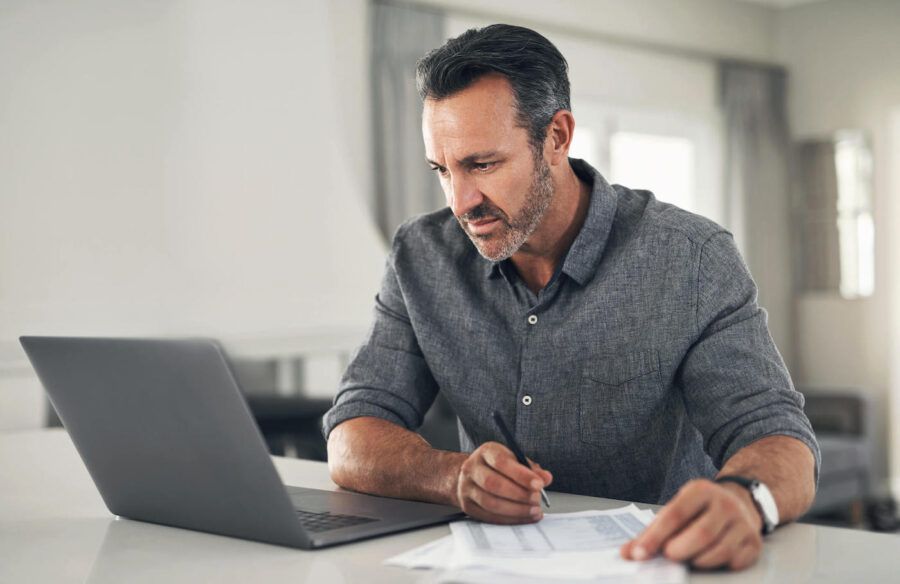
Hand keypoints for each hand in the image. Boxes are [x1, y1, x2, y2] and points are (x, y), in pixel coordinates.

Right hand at [454, 441, 552, 523]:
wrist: (472, 476)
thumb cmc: (497, 468)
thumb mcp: (515, 460)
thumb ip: (531, 469)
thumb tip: (546, 478)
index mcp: (486, 452)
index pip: (502, 462)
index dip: (521, 475)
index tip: (539, 484)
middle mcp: (472, 468)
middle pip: (493, 483)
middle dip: (519, 494)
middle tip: (536, 500)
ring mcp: (467, 488)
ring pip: (490, 503)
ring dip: (516, 510)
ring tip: (533, 510)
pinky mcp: (467, 506)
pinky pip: (488, 516)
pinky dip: (509, 519)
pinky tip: (523, 518)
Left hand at [620, 479, 762, 570]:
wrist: (740, 502)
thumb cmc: (699, 510)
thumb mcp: (677, 509)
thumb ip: (652, 531)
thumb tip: (628, 553)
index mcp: (701, 491)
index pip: (675, 515)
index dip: (655, 537)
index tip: (639, 554)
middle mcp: (725, 504)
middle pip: (701, 534)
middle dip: (679, 550)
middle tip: (667, 556)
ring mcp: (743, 523)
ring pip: (719, 550)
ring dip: (697, 561)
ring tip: (686, 558)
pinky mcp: (754, 543)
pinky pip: (734, 561)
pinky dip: (716, 565)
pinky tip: (707, 558)